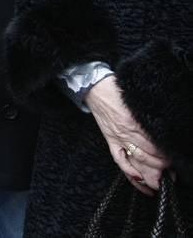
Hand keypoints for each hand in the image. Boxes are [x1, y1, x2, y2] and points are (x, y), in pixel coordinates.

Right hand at [87, 76, 170, 194]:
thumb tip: (163, 130)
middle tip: (172, 175)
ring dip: (149, 173)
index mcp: (135, 122)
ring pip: (136, 160)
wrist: (95, 87)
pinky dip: (128, 171)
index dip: (165, 156)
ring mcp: (118, 138)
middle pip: (148, 155)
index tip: (174, 162)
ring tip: (159, 183)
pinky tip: (138, 179)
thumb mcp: (137, 101)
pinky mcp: (110, 140)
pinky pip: (119, 159)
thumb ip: (149, 115)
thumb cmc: (118, 91)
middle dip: (161, 168)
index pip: (154, 145)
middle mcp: (127, 132)